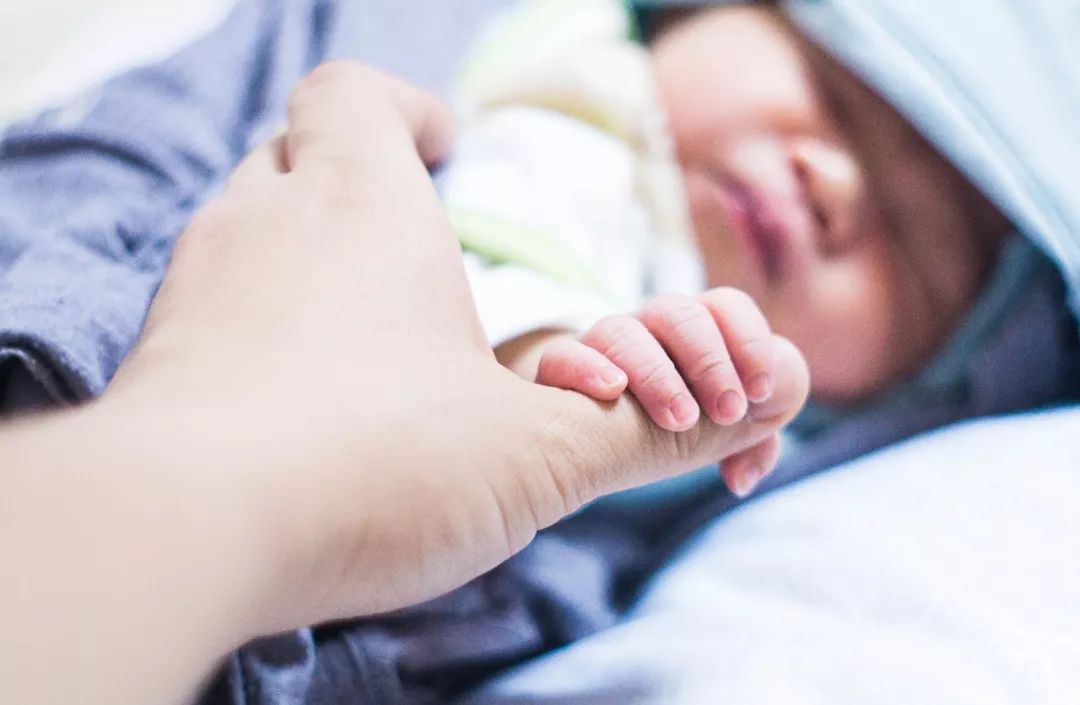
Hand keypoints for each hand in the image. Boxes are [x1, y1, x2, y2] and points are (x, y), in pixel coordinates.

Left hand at [110, 62, 809, 634]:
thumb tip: (767, 401)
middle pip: (299, 158)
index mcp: (360, 206)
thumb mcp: (537, 453)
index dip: (403, 112)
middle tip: (415, 250)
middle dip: (358, 187)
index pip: (354, 96)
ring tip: (368, 331)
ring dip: (306, 259)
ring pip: (250, 231)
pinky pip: (215, 309)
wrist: (181, 536)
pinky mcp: (161, 359)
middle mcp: (261, 222)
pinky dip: (261, 328)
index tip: (447, 150)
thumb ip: (654, 426)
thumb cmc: (371, 467)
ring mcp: (195, 288)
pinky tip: (303, 400)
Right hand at [531, 290, 786, 496]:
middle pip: (678, 313)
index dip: (750, 342)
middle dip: (708, 362)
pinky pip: (562, 356)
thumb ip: (757, 438)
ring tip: (681, 421)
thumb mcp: (725, 431)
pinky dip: (587, 369)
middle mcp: (648, 329)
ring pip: (621, 332)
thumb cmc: (672, 427)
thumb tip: (741, 476)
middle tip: (728, 413)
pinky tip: (613, 393)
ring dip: (656, 374)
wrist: (592, 437)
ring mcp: (601, 348)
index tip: (760, 392)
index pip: (725, 305)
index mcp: (696, 330)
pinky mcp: (559, 375)